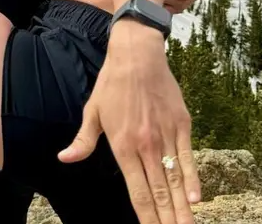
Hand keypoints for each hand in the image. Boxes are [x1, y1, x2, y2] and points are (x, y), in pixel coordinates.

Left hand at [58, 23, 199, 223]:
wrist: (137, 54)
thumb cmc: (112, 83)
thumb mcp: (92, 111)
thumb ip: (83, 140)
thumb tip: (65, 158)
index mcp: (123, 146)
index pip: (138, 192)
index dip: (146, 218)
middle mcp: (146, 145)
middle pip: (160, 193)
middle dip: (167, 220)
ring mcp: (166, 135)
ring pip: (176, 180)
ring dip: (183, 208)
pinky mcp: (182, 124)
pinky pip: (189, 157)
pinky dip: (193, 179)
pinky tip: (196, 200)